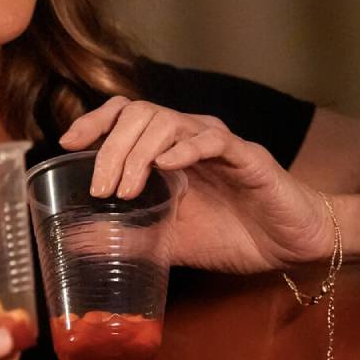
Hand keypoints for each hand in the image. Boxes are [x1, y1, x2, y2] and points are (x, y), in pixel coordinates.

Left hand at [59, 97, 335, 272]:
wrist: (291, 245)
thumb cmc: (234, 235)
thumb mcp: (168, 240)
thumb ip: (126, 236)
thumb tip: (71, 241)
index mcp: (169, 150)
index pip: (125, 115)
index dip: (95, 121)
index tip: (68, 143)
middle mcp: (190, 137)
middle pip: (140, 114)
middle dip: (111, 147)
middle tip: (100, 189)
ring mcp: (218, 144)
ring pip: (169, 121)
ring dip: (139, 151)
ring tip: (126, 190)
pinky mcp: (247, 157)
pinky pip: (213, 140)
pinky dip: (185, 148)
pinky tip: (167, 167)